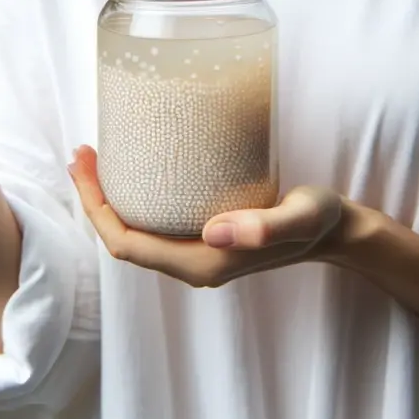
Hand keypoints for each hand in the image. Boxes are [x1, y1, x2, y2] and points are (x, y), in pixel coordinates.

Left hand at [67, 146, 344, 287]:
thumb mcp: (300, 216)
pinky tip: (132, 171)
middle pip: (123, 240)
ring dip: (109, 200)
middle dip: (94, 200)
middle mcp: (192, 266)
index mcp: (202, 264)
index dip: (96, 209)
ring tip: (96, 159)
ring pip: (135, 234)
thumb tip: (215, 233)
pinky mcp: (203, 241)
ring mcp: (196, 256)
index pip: (127, 244)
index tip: (84, 164)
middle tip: (81, 153)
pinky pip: (152, 227)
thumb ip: (265, 227)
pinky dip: (132, 201)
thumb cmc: (319, 220)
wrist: (336, 232)